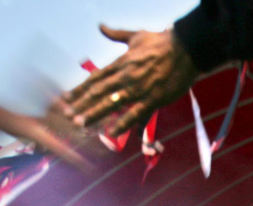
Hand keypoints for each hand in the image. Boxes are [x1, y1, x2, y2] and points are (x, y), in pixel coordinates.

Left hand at [60, 25, 198, 136]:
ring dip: (95, 114)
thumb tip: (100, 26)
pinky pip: (136, 114)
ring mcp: (139, 89)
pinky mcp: (153, 99)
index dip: (80, 89)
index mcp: (121, 63)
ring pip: (112, 103)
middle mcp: (126, 77)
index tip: (66, 98)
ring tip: (81, 124)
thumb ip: (116, 34)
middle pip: (99, 92)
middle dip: (82, 104)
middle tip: (67, 115)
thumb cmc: (162, 42)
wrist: (186, 49)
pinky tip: (112, 132)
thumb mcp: (136, 35)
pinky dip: (123, 123)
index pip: (96, 78)